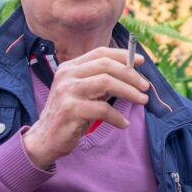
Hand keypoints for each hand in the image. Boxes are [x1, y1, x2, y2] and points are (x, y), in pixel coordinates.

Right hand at [22, 46, 148, 168]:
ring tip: (142, 100)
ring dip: (129, 92)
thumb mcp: (84, 93)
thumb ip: (101, 82)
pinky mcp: (70, 110)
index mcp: (70, 67)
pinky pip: (102, 109)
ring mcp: (67, 92)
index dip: (122, 55)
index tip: (140, 61)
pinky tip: (123, 124)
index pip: (100, 53)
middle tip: (145, 86)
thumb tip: (130, 74)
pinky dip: (117, 116)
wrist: (45, 138)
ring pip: (106, 83)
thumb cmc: (69, 115)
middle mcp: (67, 75)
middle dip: (130, 75)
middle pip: (105, 66)